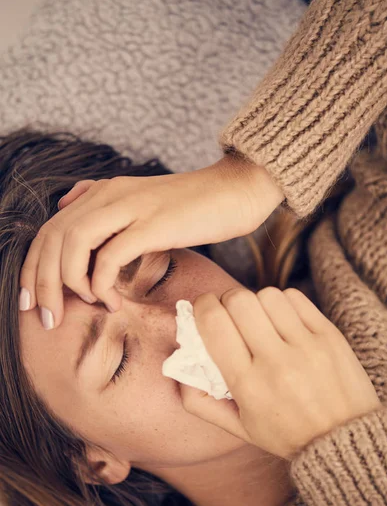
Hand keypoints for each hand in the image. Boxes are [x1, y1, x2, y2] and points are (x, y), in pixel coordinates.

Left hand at [19, 154, 282, 328]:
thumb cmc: (195, 204)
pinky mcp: (153, 224)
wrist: (237, 189)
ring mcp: (131, 208)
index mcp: (105, 191)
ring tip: (83, 307)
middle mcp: (110, 195)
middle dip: (41, 282)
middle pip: (53, 238)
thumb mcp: (142, 198)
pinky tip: (112, 301)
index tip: (31, 301)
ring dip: (68, 283)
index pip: (50, 228)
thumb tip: (68, 204)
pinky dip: (103, 283)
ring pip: (73, 244)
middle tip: (46, 317)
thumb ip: (104, 200)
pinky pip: (110, 256)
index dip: (32, 266)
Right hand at [179, 286, 381, 460]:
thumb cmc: (286, 433)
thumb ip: (200, 400)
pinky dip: (282, 302)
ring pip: (266, 294)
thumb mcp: (238, 427)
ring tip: (260, 320)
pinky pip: (295, 297)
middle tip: (230, 314)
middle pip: (238, 301)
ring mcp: (306, 345)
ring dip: (256, 302)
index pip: (214, 324)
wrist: (345, 439)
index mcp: (247, 385)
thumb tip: (178, 364)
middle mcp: (276, 362)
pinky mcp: (329, 334)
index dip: (203, 307)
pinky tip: (283, 320)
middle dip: (226, 301)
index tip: (204, 309)